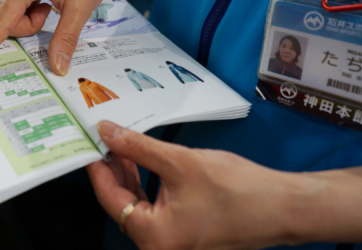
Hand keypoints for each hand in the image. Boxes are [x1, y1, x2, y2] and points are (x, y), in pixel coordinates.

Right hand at [0, 0, 134, 74]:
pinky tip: (41, 1)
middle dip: (27, 26)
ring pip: (5, 11)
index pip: (0, 21)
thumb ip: (65, 38)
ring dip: (24, 17)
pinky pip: (8, 0)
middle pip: (4, 18)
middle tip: (50, 13)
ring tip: (47, 6)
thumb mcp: (82, 7)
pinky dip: (23, 8)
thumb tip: (57, 66)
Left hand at [87, 121, 313, 249]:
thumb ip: (138, 148)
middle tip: (104, 139)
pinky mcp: (183, 234)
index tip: (87, 144)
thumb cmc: (237, 190)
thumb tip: (108, 132)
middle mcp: (159, 246)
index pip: (109, 197)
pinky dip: (146, 184)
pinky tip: (143, 161)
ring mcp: (172, 242)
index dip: (97, 166)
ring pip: (137, 204)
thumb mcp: (179, 162)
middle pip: (121, 202)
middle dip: (113, 169)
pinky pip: (154, 207)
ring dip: (129, 175)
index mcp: (153, 237)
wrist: (282, 206)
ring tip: (122, 145)